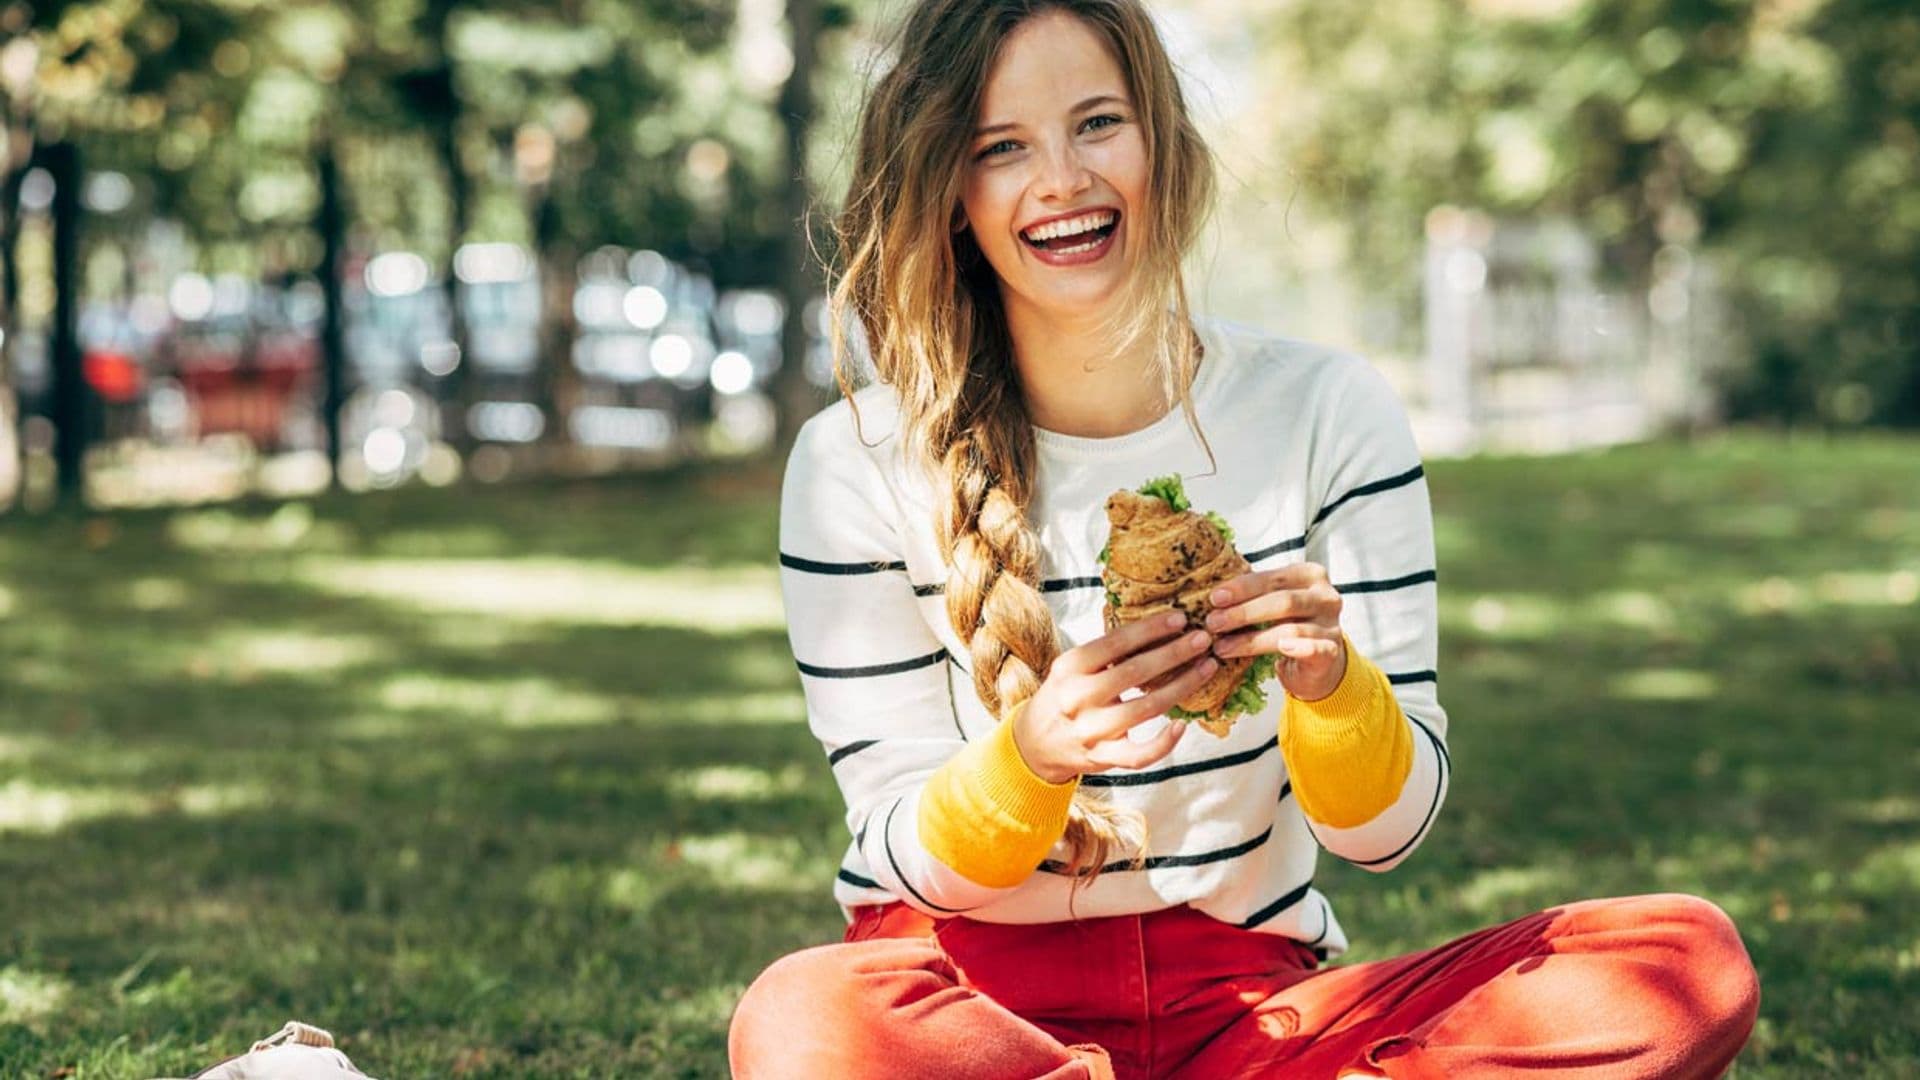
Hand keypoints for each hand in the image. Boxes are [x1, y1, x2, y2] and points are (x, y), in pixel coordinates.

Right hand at [1012, 611, 1219, 783]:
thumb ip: (1104, 653)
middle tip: (1202, 639)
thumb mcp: (1071, 668)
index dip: (1150, 629)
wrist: (1034, 743)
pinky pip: (1139, 755)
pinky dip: (1163, 743)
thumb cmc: (1063, 697)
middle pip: (1134, 672)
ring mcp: (1090, 730)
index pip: (1115, 642)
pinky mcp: (1102, 758)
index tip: (1180, 618)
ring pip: (1144, 709)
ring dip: (1182, 687)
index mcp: (1070, 668)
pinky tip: (1182, 726)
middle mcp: (1078, 698)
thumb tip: (1157, 628)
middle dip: (1174, 653)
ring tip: (1206, 668)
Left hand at [1203, 562, 1347, 701]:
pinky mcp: (1333, 651)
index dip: (1242, 588)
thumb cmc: (1289, 624)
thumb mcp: (1274, 603)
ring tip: (1223, 647)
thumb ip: (1255, 594)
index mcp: (1309, 575)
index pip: (1273, 578)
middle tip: (1214, 623)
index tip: (1214, 598)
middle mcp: (1325, 597)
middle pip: (1282, 601)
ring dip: (1252, 640)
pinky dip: (1298, 648)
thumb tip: (1214, 596)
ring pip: (1290, 630)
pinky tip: (1281, 649)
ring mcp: (1332, 624)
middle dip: (1243, 613)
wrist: (1318, 661)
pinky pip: (1316, 649)